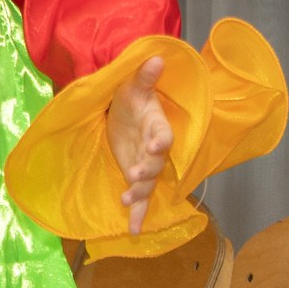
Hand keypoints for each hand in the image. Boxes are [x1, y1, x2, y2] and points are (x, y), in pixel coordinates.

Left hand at [107, 56, 174, 236]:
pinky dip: (137, 214)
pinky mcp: (135, 178)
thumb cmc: (130, 99)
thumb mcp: (133, 87)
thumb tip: (154, 57)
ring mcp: (145, 165)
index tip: (155, 145)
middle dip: (147, 170)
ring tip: (126, 199)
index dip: (160, 140)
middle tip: (136, 175)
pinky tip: (132, 230)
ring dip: (139, 193)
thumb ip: (143, 77)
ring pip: (147, 183)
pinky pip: (140, 199)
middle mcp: (154, 149)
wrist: (125, 114)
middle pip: (156, 163)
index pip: (162, 134)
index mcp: (156, 126)